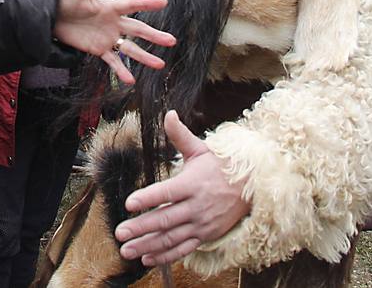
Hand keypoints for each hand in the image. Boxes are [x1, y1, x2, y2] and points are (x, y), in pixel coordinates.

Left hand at [52, 0, 174, 84]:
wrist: (51, 15)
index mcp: (110, 6)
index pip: (132, 4)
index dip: (147, 3)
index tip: (164, 2)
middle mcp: (113, 22)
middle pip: (137, 30)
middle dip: (154, 35)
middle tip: (171, 41)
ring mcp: (107, 37)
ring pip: (130, 48)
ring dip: (144, 56)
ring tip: (159, 64)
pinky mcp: (98, 49)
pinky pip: (112, 61)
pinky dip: (121, 70)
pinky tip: (131, 80)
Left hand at [115, 110, 250, 266]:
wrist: (251, 187)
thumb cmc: (221, 165)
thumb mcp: (201, 149)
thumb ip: (180, 134)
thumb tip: (167, 113)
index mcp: (192, 182)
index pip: (166, 191)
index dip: (147, 198)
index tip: (129, 203)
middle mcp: (196, 205)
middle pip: (165, 218)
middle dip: (140, 227)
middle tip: (120, 232)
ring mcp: (201, 223)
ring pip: (171, 237)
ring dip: (148, 245)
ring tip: (127, 250)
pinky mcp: (205, 236)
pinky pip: (183, 248)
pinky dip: (165, 256)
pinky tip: (147, 259)